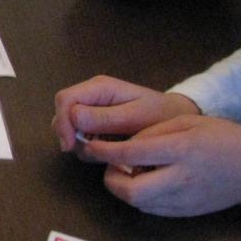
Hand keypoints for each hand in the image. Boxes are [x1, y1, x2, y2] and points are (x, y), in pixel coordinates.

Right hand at [53, 75, 198, 152]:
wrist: (178, 120)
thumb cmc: (161, 115)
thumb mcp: (136, 117)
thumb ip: (105, 117)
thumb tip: (73, 116)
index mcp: (100, 87)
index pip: (65, 99)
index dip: (62, 122)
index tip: (70, 145)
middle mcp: (91, 96)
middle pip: (62, 112)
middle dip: (69, 134)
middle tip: (88, 152)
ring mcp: (92, 110)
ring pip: (68, 127)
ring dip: (79, 143)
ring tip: (103, 153)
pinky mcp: (95, 124)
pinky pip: (79, 136)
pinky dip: (87, 147)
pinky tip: (106, 152)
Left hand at [86, 114, 240, 214]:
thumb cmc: (221, 137)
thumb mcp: (187, 122)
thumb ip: (153, 133)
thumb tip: (123, 146)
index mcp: (182, 149)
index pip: (132, 154)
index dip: (105, 151)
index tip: (91, 146)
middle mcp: (181, 178)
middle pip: (130, 191)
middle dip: (111, 179)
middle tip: (112, 165)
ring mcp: (184, 200)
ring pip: (138, 203)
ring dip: (124, 189)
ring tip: (129, 172)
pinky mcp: (185, 213)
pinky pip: (150, 209)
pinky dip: (140, 197)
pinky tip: (146, 183)